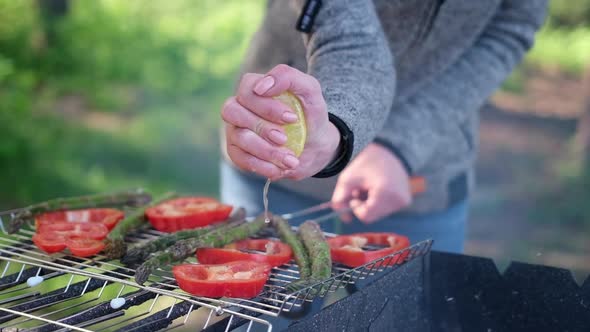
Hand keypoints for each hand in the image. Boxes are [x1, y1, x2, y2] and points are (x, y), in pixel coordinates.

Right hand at [221, 64, 339, 179]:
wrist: (314, 145)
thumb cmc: (309, 114)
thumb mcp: (310, 90)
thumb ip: (288, 77)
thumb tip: (262, 86)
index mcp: (254, 88)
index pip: (246, 89)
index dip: (266, 106)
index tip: (292, 118)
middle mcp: (239, 107)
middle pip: (232, 111)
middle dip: (261, 128)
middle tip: (284, 138)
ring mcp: (235, 130)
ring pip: (238, 137)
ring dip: (266, 150)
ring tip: (290, 159)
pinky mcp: (236, 152)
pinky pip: (239, 158)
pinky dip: (261, 165)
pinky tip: (279, 168)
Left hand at [331, 143, 411, 222]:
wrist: (389, 151)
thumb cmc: (366, 163)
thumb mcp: (347, 179)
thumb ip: (339, 200)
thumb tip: (344, 219)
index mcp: (385, 192)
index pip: (366, 216)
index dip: (356, 207)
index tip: (355, 194)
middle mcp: (398, 199)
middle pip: (373, 216)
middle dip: (363, 205)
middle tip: (361, 189)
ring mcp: (404, 201)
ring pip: (379, 214)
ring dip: (371, 204)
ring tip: (370, 187)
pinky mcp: (406, 201)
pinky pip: (387, 210)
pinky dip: (379, 203)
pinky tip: (379, 189)